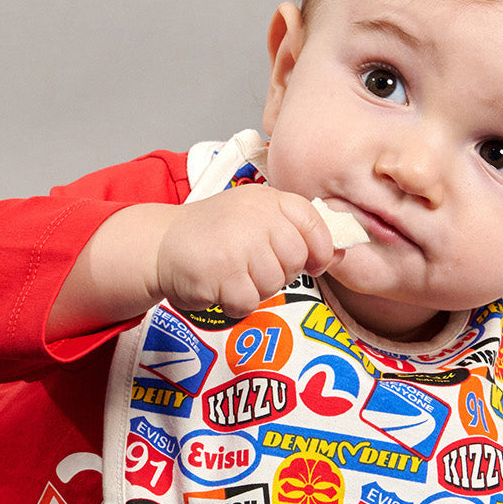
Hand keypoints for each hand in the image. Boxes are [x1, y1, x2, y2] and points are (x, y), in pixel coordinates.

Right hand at [154, 184, 335, 318]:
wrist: (159, 243)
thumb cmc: (214, 235)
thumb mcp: (257, 218)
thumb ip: (297, 232)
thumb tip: (343, 252)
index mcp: (268, 199)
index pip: (315, 224)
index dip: (319, 250)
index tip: (310, 261)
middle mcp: (255, 215)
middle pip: (295, 259)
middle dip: (279, 273)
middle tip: (251, 267)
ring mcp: (237, 242)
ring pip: (273, 284)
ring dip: (254, 289)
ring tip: (231, 274)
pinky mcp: (221, 271)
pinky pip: (249, 302)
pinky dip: (235, 304)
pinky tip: (219, 288)